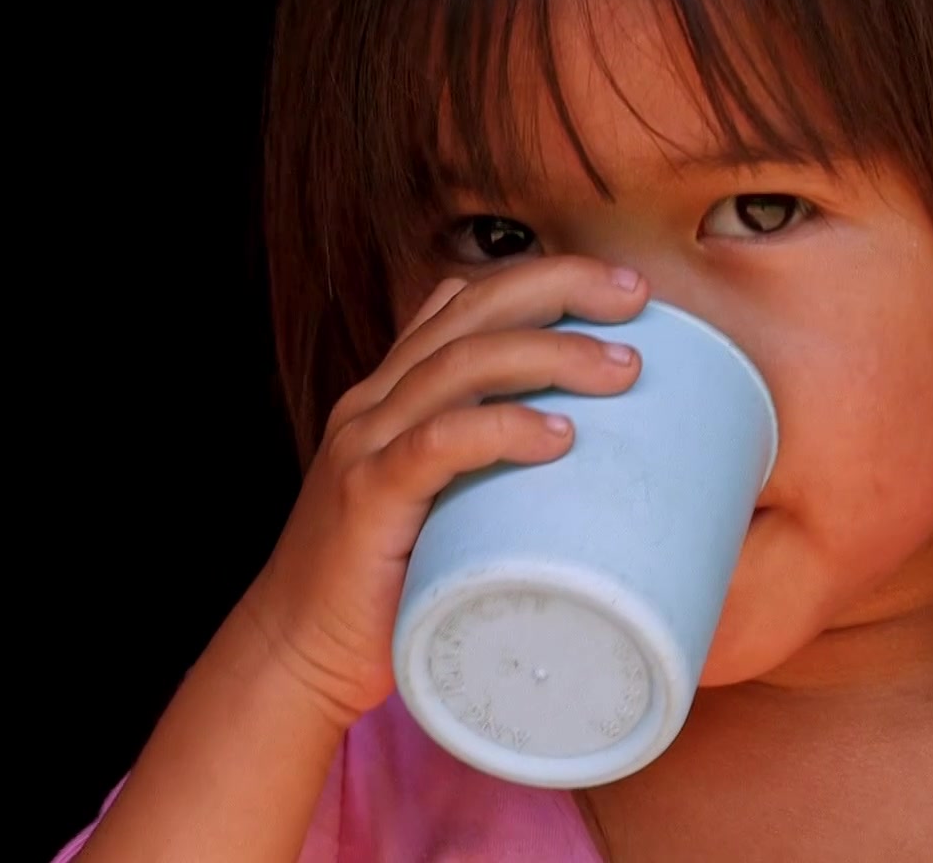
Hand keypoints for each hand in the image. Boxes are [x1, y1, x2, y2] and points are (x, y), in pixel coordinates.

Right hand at [238, 256, 647, 725]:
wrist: (296, 654)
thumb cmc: (384, 587)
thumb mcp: (438, 501)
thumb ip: (481, 463)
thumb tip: (578, 448)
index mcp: (393, 393)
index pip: (466, 302)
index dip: (544, 278)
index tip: (623, 288)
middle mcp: (376, 403)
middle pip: (471, 311)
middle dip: (559, 287)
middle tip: (636, 296)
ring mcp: (365, 446)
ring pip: (461, 364)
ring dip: (550, 354)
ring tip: (622, 368)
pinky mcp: (367, 499)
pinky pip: (437, 444)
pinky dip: (501, 429)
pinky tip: (557, 436)